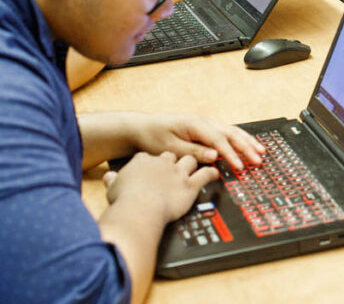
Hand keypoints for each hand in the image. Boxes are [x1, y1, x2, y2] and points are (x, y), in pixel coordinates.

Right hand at [104, 151, 218, 222]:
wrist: (139, 209)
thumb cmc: (125, 201)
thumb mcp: (113, 187)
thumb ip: (113, 180)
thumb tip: (108, 178)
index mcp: (142, 162)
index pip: (147, 156)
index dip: (151, 161)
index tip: (151, 166)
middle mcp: (162, 164)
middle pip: (172, 155)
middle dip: (174, 160)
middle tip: (175, 166)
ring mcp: (178, 173)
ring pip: (190, 160)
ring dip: (193, 163)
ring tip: (198, 164)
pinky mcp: (190, 184)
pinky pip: (205, 175)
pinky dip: (211, 174)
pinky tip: (214, 174)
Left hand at [132, 114, 263, 169]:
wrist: (142, 127)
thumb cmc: (153, 137)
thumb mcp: (169, 147)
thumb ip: (192, 152)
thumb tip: (214, 156)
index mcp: (195, 125)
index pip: (219, 140)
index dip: (231, 154)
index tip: (241, 166)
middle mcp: (204, 121)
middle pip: (231, 133)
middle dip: (246, 147)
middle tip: (259, 160)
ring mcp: (206, 123)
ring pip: (232, 131)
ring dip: (247, 141)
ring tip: (261, 151)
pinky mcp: (205, 128)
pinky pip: (227, 133)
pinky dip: (239, 139)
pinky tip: (248, 144)